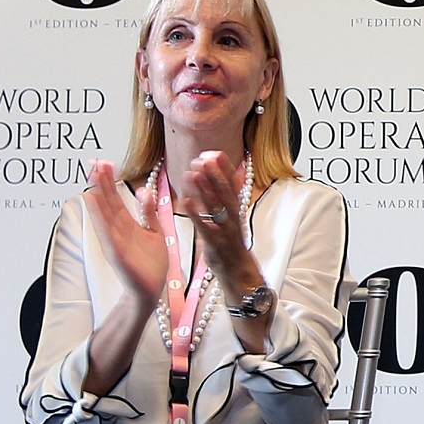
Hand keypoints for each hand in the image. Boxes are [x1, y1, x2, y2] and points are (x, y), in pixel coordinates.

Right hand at [85, 160, 172, 304]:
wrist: (150, 290)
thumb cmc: (151, 263)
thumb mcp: (154, 231)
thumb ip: (149, 212)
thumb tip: (145, 190)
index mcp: (126, 224)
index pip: (115, 198)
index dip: (110, 181)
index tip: (105, 162)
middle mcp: (117, 230)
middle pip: (107, 201)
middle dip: (101, 182)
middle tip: (94, 161)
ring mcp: (114, 240)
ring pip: (103, 212)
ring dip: (97, 193)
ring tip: (92, 175)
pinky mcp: (116, 252)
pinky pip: (107, 231)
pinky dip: (100, 216)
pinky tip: (94, 201)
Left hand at [171, 151, 263, 292]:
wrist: (238, 271)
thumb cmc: (231, 241)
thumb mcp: (234, 216)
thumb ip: (231, 194)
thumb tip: (234, 171)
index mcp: (236, 209)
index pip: (232, 184)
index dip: (224, 168)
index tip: (215, 152)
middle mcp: (233, 218)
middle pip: (225, 193)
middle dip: (214, 174)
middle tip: (203, 158)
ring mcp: (225, 231)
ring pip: (216, 208)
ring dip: (204, 190)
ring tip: (192, 173)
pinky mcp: (215, 244)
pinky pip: (205, 227)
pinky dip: (196, 214)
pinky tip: (185, 202)